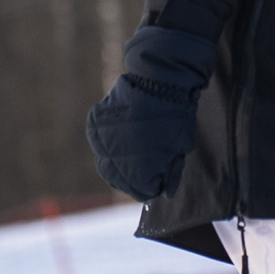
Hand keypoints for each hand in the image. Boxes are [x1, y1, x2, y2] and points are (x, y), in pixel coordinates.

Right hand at [85, 25, 217, 200]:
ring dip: (120, 161)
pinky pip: (100, 143)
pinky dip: (111, 142)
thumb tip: (164, 192)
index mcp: (137, 168)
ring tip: (137, 148)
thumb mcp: (180, 148)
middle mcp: (113, 158)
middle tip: (149, 166)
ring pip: (106, 163)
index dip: (153, 185)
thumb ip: (170, 172)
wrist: (157, 81)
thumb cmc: (175, 116)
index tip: (161, 176)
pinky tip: (126, 133)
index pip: (141, 191)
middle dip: (135, 178)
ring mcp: (100, 140)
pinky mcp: (94, 124)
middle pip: (120, 181)